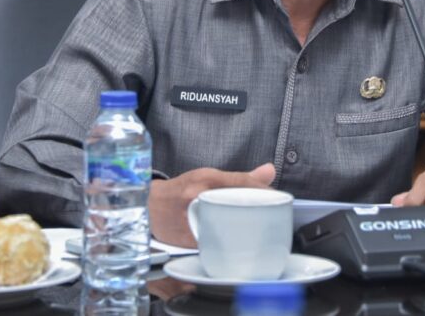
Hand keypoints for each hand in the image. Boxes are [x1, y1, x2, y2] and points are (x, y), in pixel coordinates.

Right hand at [147, 163, 275, 247]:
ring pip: (223, 231)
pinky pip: (210, 248)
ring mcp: (189, 220)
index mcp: (204, 179)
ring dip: (241, 236)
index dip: (262, 191)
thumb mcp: (207, 177)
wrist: (147, 206)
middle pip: (234, 207)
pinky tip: (235, 254)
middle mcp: (196, 197)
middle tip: (270, 223)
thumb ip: (240, 177)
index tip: (277, 199)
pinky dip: (224, 251)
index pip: (240, 181)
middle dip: (254, 216)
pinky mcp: (185, 241)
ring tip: (257, 240)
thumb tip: (269, 171)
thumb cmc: (179, 191)